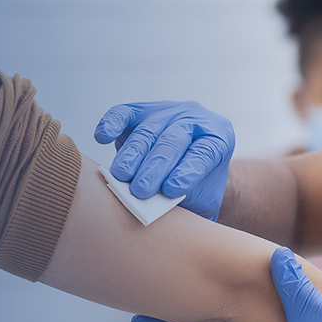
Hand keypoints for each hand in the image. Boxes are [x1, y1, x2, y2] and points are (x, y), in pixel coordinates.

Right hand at [93, 101, 233, 220]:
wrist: (186, 170)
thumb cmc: (197, 187)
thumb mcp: (201, 198)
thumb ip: (186, 200)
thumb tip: (159, 210)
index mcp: (218, 137)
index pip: (203, 153)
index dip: (187, 171)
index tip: (171, 190)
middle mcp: (193, 119)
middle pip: (172, 141)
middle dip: (155, 167)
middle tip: (141, 190)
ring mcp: (166, 112)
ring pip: (147, 132)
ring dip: (132, 156)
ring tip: (122, 177)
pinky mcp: (140, 111)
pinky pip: (123, 113)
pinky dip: (111, 124)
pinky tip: (103, 137)